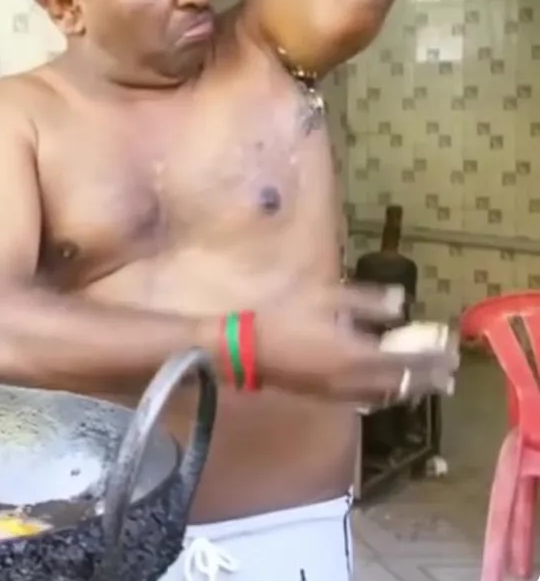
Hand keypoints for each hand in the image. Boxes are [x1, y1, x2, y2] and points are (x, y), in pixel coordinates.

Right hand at [253, 283, 458, 404]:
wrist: (245, 349)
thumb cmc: (282, 317)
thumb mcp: (324, 298)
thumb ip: (365, 302)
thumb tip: (400, 303)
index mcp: (357, 354)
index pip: (408, 361)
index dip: (433, 357)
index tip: (453, 350)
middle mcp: (355, 380)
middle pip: (403, 385)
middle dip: (429, 379)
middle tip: (450, 372)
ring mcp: (341, 393)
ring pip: (387, 397)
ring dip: (410, 389)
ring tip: (428, 383)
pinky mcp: (328, 397)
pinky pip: (368, 400)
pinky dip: (387, 394)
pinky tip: (389, 389)